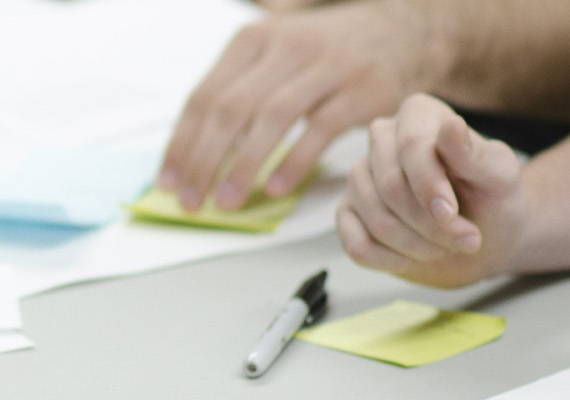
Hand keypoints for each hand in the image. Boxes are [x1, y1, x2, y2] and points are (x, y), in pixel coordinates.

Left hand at [159, 0, 453, 210]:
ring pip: (272, 118)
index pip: (203, 96)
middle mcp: (285, 46)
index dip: (181, 143)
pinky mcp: (363, 89)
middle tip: (191, 200)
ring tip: (226, 202)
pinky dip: (294, 161)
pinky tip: (275, 189)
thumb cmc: (322, 56)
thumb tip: (188, 156)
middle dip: (204, 161)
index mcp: (252, 40)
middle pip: (231, 109)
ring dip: (243, 166)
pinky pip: (320, 129)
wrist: (401, 31)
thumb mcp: (273, 55)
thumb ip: (235, 92)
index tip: (168, 182)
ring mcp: (327, 66)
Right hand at [336, 94, 525, 288]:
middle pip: (390, 185)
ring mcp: (360, 177)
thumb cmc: (494, 199)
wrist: (488, 236)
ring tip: (446, 246)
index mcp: (419, 116)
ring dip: (418, 245)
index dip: (429, 184)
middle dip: (431, 223)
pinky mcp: (348, 213)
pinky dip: (391, 260)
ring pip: (376, 219)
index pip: (410, 145)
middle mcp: (382, 139)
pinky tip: (415, 256)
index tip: (452, 213)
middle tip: (466, 240)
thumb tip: (450, 126)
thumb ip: (475, 154)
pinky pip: (356, 244)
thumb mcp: (500, 176)